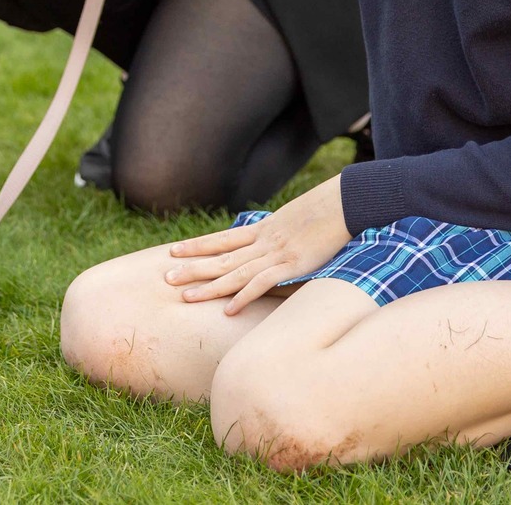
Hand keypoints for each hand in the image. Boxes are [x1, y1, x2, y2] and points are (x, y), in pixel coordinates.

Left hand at [162, 175, 351, 314]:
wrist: (346, 201)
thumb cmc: (327, 210)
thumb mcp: (296, 219)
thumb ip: (280, 232)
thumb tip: (273, 241)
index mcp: (263, 229)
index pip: (222, 238)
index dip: (197, 245)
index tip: (174, 251)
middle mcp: (263, 241)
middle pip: (220, 257)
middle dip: (192, 268)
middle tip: (165, 277)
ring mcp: (276, 254)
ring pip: (235, 272)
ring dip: (209, 286)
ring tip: (185, 297)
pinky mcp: (293, 265)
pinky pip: (263, 283)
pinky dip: (244, 296)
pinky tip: (228, 309)